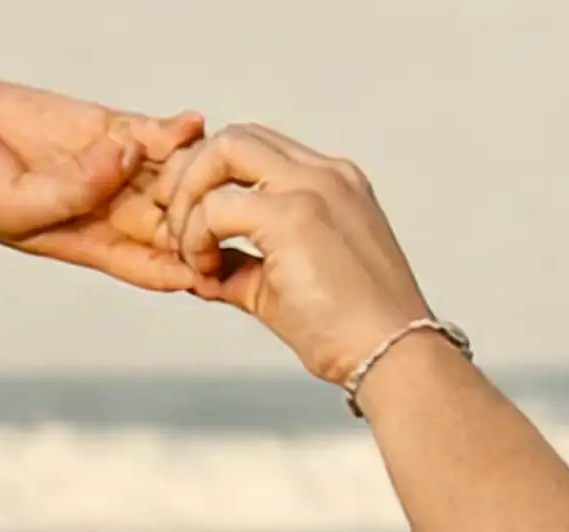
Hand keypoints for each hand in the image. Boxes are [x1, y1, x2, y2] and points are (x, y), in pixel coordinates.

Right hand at [0, 81, 206, 295]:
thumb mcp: (19, 202)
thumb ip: (76, 188)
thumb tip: (128, 154)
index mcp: (91, 243)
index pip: (157, 263)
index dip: (193, 265)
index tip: (223, 265)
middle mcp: (105, 208)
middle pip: (174, 219)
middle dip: (206, 216)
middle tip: (234, 203)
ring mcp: (102, 165)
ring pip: (167, 173)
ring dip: (196, 169)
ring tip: (222, 160)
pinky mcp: (91, 125)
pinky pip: (143, 130)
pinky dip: (171, 128)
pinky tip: (194, 122)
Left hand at [160, 126, 442, 383]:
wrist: (393, 357)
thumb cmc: (352, 333)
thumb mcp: (288, 287)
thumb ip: (244, 266)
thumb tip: (202, 270)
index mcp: (333, 184)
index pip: (257, 150)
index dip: (213, 176)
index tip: (193, 218)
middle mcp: (325, 175)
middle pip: (236, 137)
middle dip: (191, 175)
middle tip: (176, 226)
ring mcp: (312, 188)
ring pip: (224, 150)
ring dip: (190, 197)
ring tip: (192, 252)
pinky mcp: (295, 216)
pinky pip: (218, 206)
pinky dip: (198, 236)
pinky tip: (208, 271)